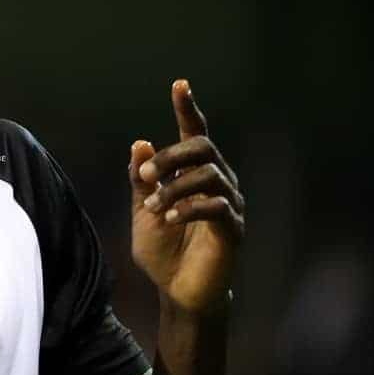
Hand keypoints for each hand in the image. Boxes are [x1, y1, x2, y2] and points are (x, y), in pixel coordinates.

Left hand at [129, 80, 244, 316]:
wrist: (176, 290)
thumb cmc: (163, 250)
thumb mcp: (142, 211)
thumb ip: (141, 180)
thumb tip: (140, 143)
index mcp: (193, 174)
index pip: (193, 134)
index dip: (187, 109)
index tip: (179, 85)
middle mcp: (216, 182)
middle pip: (202, 147)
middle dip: (171, 156)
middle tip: (146, 175)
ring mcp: (229, 204)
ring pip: (209, 174)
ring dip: (176, 187)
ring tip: (155, 207)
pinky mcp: (233, 229)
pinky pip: (217, 206)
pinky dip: (191, 207)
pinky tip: (171, 218)